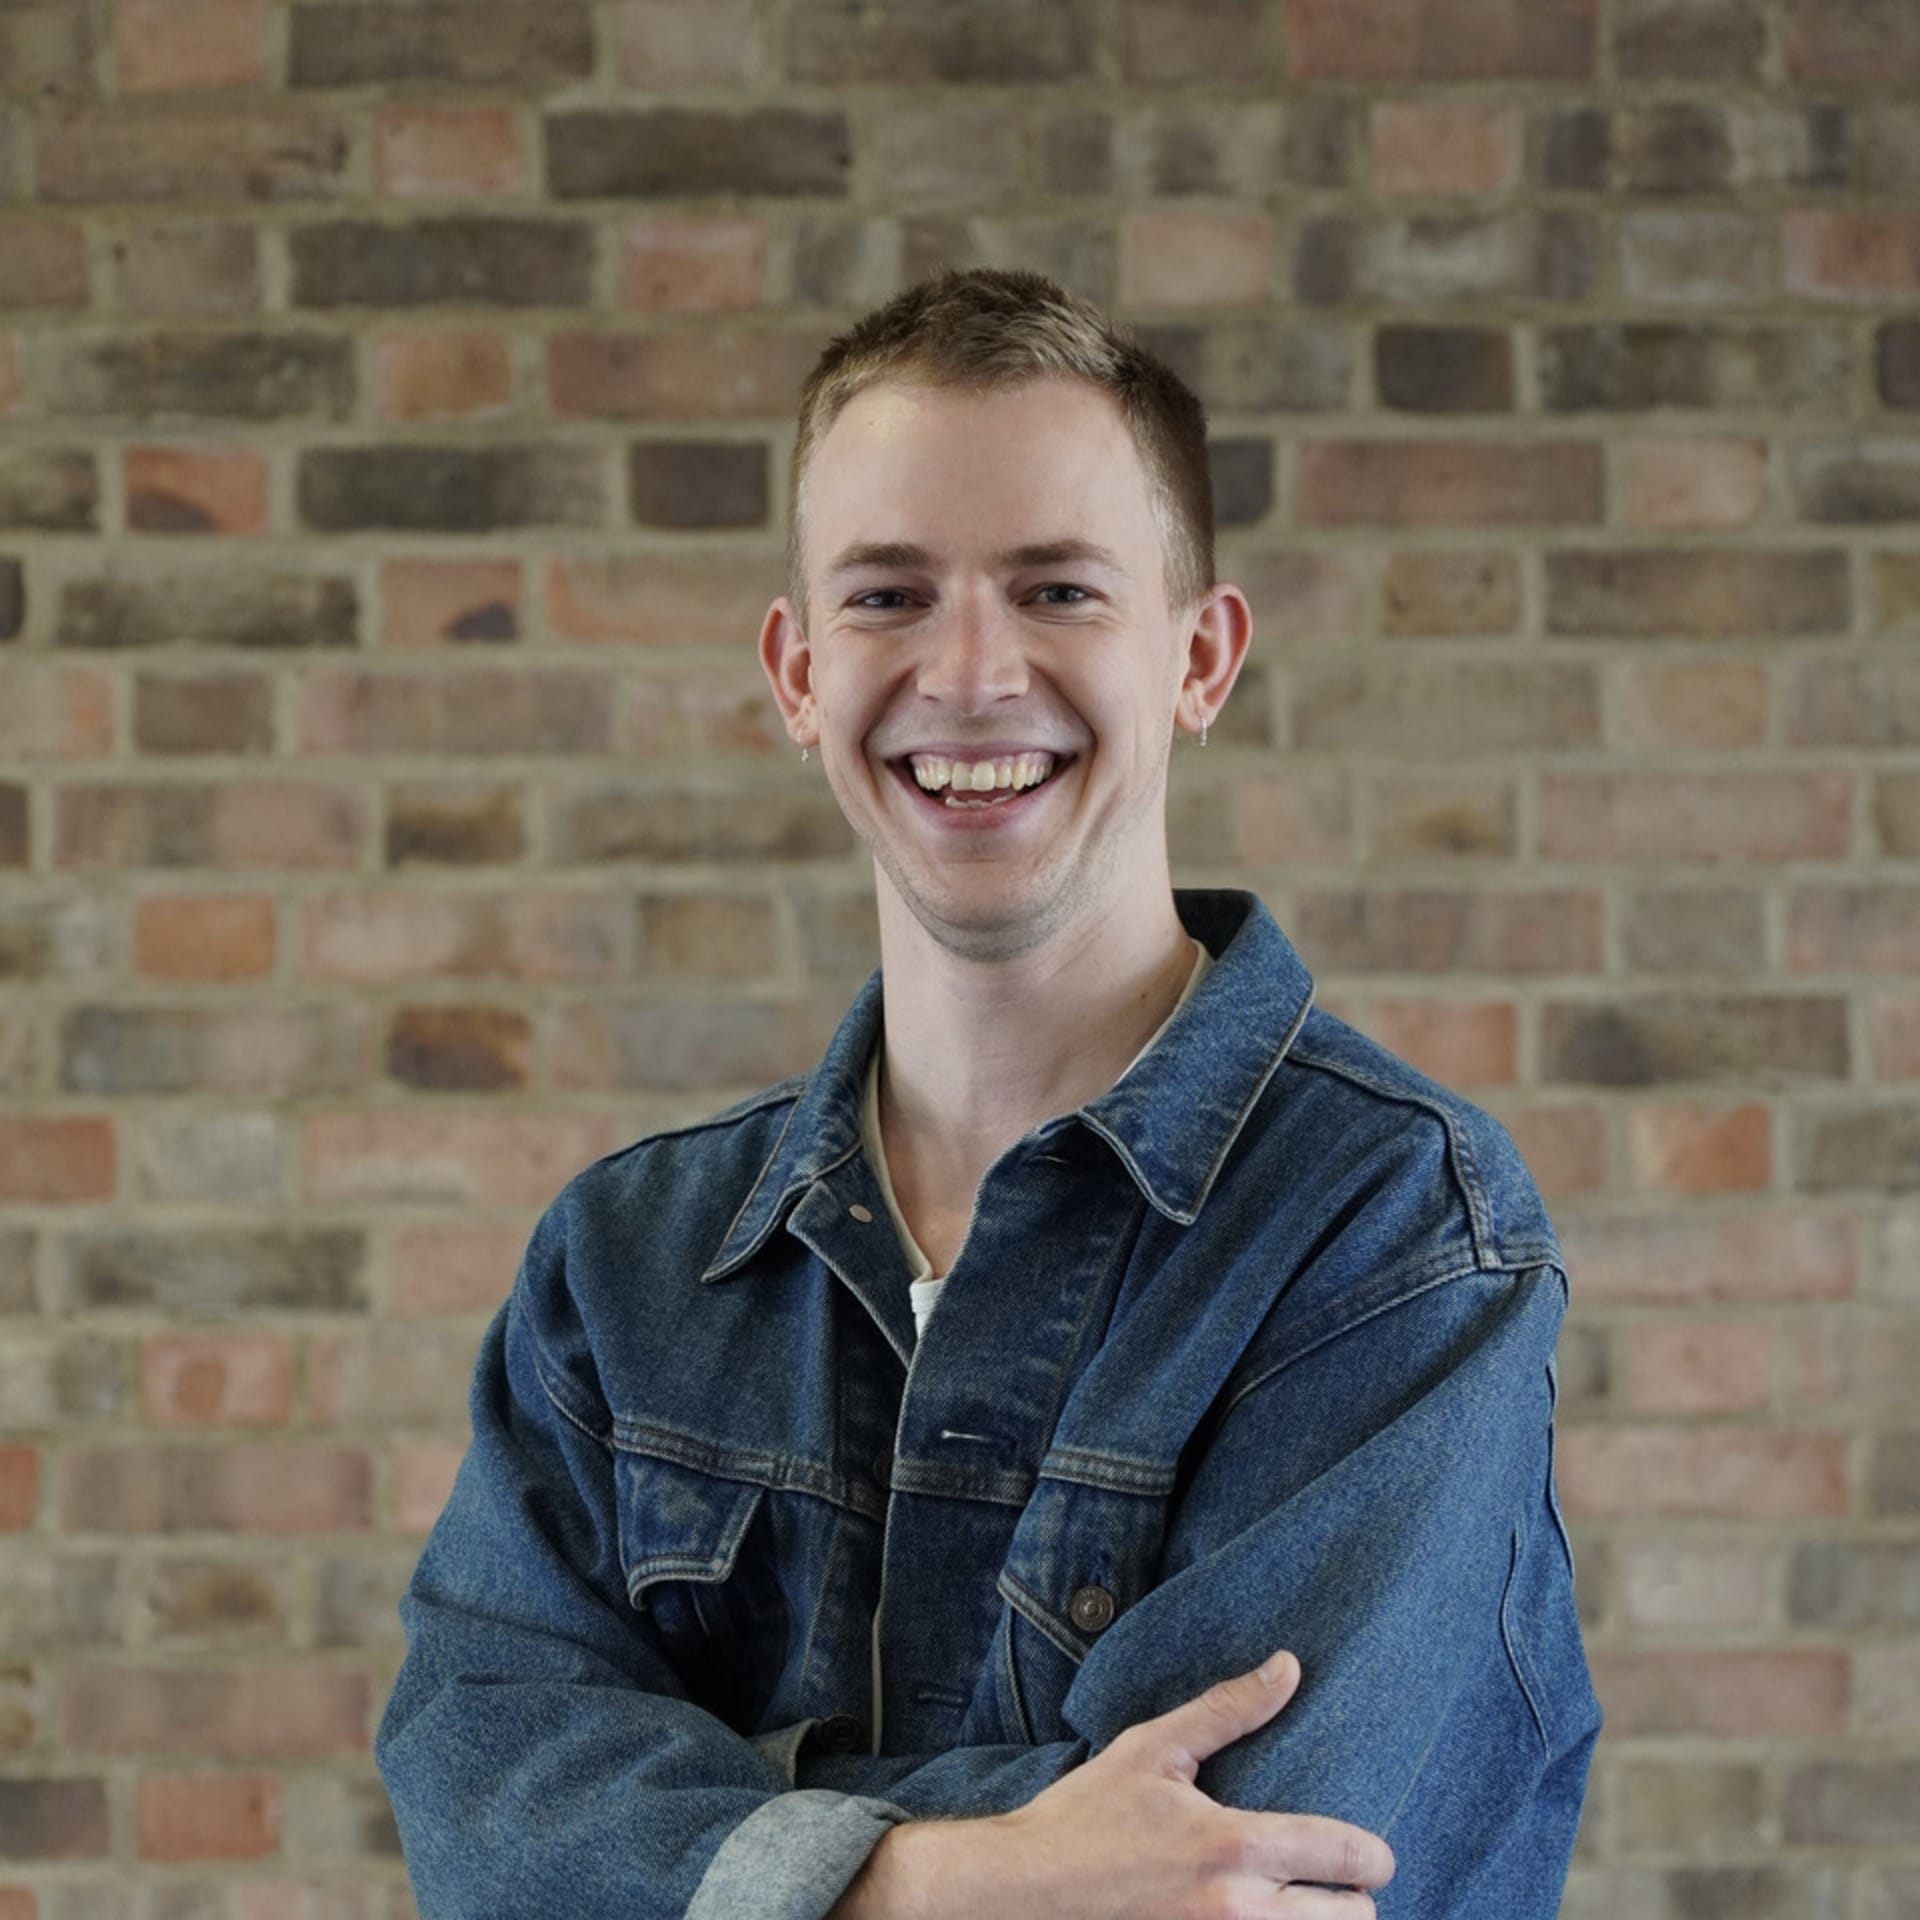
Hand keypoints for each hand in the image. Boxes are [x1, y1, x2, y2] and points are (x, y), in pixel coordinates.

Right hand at [832, 1650, 1394, 1918]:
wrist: (1023, 1894)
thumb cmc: (1086, 1817)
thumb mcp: (1152, 1750)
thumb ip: (1228, 1710)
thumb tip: (1289, 1667)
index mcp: (1235, 1845)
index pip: (1349, 1857)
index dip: (1373, 1856)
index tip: (1372, 1857)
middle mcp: (1240, 1910)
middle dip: (1349, 1902)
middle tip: (1325, 1887)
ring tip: (1298, 1909)